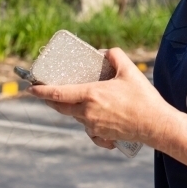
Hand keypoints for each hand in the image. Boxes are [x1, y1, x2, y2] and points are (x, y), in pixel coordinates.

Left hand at [28, 48, 173, 148]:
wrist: (156, 124)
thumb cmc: (143, 98)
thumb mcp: (130, 71)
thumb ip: (115, 56)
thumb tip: (105, 52)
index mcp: (91, 95)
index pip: (58, 94)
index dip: (41, 91)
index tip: (31, 89)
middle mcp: (87, 112)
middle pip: (61, 108)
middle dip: (51, 101)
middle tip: (45, 94)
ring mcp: (93, 126)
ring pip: (75, 117)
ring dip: (72, 109)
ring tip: (77, 100)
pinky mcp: (102, 135)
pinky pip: (88, 130)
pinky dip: (88, 124)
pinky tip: (94, 120)